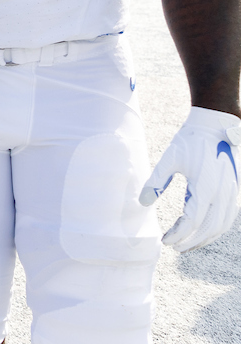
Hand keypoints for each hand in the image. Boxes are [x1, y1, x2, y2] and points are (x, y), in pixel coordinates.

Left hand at [140, 106, 240, 251]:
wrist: (215, 127)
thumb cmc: (190, 141)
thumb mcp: (169, 158)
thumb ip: (156, 181)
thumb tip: (142, 202)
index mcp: (205, 186)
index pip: (192, 221)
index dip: (179, 234)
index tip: (165, 240)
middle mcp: (222, 193)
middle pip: (209, 228)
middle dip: (191, 241)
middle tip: (174, 247)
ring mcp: (231, 192)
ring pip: (222, 226)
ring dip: (205, 238)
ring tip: (188, 244)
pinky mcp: (234, 190)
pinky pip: (228, 217)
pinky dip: (216, 229)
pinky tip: (203, 231)